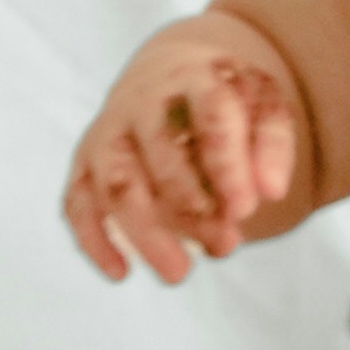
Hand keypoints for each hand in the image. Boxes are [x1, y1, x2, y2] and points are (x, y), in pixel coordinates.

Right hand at [62, 21, 300, 283]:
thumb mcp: (262, 108)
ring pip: (116, 180)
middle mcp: (143, 101)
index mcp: (194, 78)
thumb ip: (272, 146)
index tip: (245, 211)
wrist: (169, 76)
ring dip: (145, 231)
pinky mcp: (85, 163)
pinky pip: (77, 202)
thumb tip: (270, 193)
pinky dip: (93, 239)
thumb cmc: (225, 102)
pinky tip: (121, 273)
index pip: (210, 114)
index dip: (227, 164)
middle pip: (158, 149)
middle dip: (190, 204)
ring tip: (179, 272)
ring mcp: (108, 132)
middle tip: (225, 244)